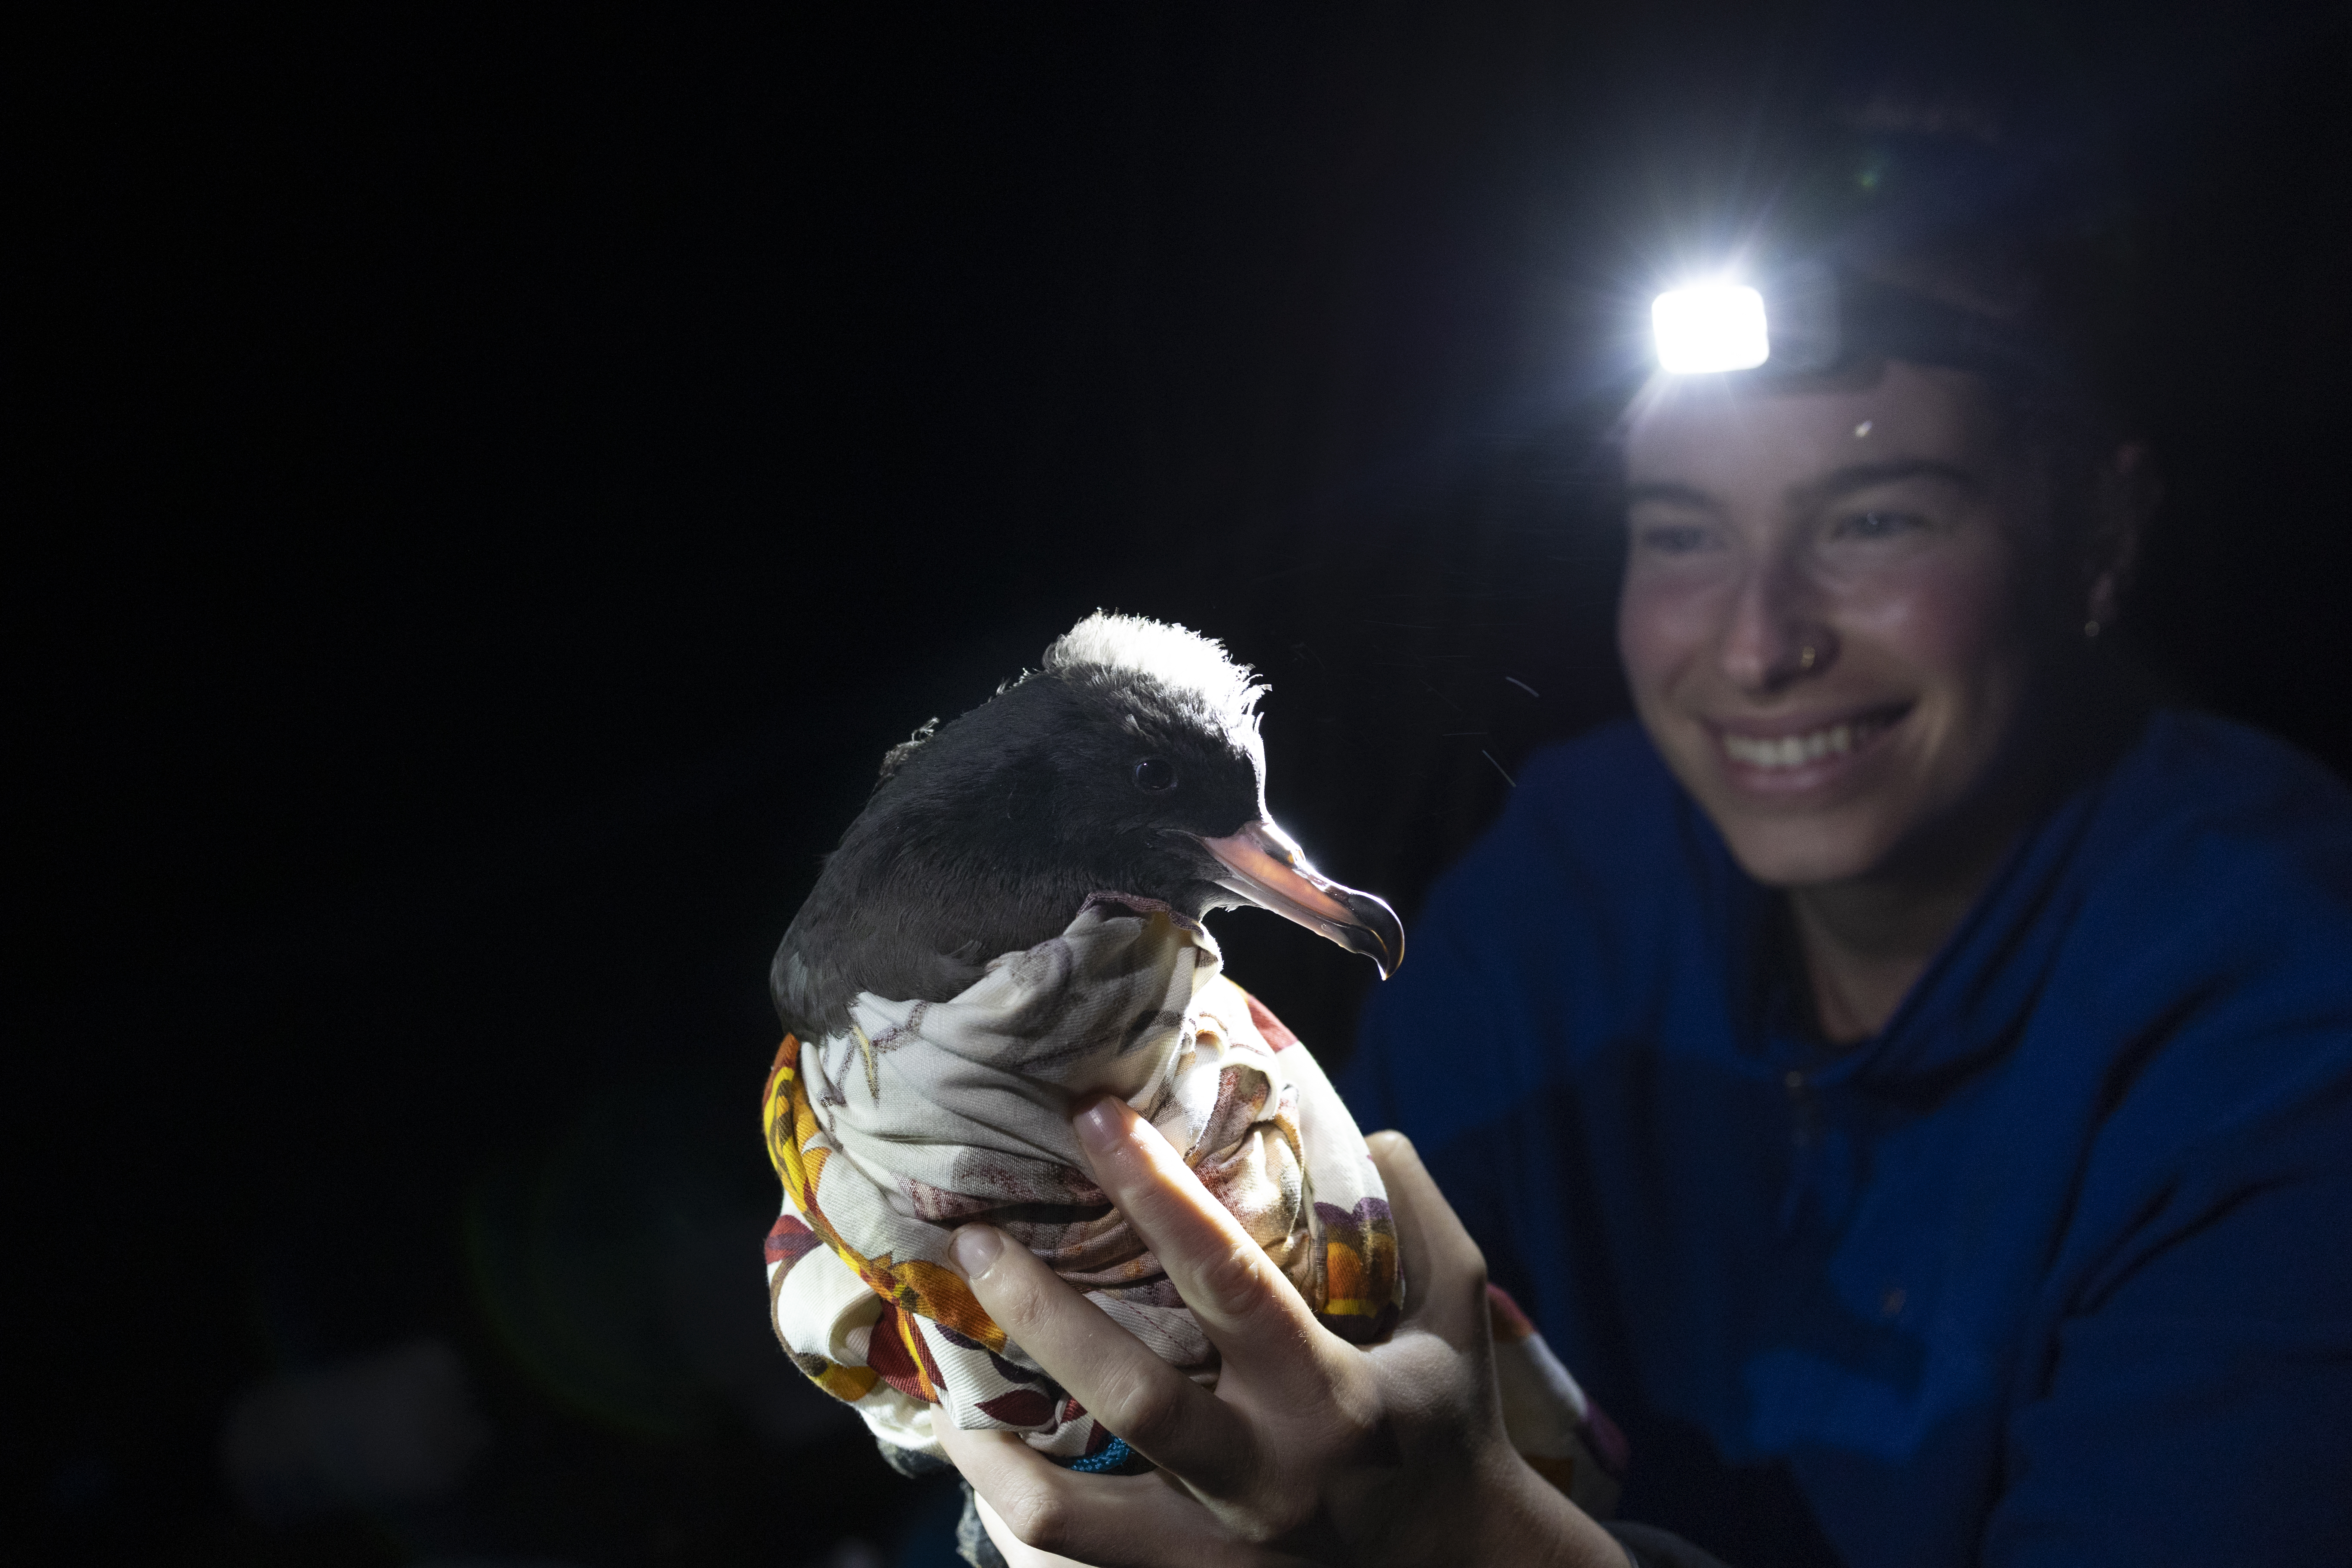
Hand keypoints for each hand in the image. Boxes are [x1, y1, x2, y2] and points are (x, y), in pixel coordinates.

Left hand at [933, 1097, 1625, 1566]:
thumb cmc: (1450, 1425)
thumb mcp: (1457, 1316)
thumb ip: (1420, 1219)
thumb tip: (1372, 1133)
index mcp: (1330, 1395)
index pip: (1228, 1278)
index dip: (1156, 1192)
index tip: (1091, 1117)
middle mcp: (1267, 1479)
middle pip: (1132, 1396)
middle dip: (1041, 1314)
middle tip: (975, 1240)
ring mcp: (1221, 1553)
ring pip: (1074, 1518)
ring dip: (995, 1456)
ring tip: (945, 1387)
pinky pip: (1078, 1565)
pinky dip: (1018, 1514)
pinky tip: (985, 1462)